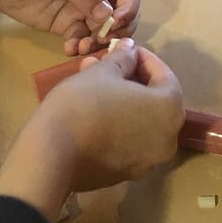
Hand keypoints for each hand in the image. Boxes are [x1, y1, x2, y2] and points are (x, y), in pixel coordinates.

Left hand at [0, 0, 141, 54]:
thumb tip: (108, 15)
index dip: (129, 8)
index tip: (116, 24)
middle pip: (122, 14)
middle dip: (116, 30)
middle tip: (101, 41)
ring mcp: (82, 8)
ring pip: (104, 30)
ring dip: (98, 42)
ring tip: (82, 49)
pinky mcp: (67, 24)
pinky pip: (83, 39)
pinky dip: (80, 46)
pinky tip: (69, 50)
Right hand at [0, 39, 183, 216]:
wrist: (52, 154)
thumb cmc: (83, 103)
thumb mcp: (102, 72)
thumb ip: (123, 58)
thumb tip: (129, 48)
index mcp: (169, 110)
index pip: (165, 77)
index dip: (145, 59)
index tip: (126, 50)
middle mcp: (168, 139)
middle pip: (156, 101)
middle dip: (132, 80)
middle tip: (109, 65)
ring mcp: (149, 161)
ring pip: (142, 123)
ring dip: (125, 101)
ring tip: (97, 85)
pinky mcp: (128, 175)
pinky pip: (131, 142)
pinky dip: (121, 125)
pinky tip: (97, 113)